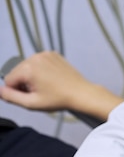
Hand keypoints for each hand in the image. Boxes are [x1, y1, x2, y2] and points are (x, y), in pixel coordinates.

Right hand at [0, 51, 120, 120]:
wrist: (82, 93)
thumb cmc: (58, 100)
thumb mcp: (32, 103)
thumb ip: (11, 97)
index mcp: (28, 68)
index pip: (9, 80)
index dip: (17, 91)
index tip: (32, 96)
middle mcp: (34, 57)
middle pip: (17, 72)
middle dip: (24, 83)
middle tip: (40, 92)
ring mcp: (45, 54)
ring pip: (27, 67)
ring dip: (31, 76)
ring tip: (46, 86)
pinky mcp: (53, 54)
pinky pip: (38, 62)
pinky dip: (40, 70)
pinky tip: (51, 78)